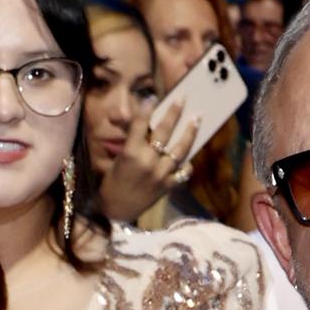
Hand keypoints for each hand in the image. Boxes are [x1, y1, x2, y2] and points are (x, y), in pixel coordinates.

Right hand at [97, 98, 199, 222]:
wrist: (116, 212)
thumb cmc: (113, 182)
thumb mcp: (118, 158)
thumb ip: (129, 137)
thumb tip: (129, 116)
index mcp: (130, 152)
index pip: (140, 124)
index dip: (147, 108)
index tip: (153, 97)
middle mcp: (147, 161)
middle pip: (164, 131)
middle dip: (174, 112)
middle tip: (183, 99)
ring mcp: (160, 174)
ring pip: (180, 149)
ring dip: (189, 133)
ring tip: (196, 119)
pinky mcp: (168, 187)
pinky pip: (183, 171)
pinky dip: (187, 163)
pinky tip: (190, 155)